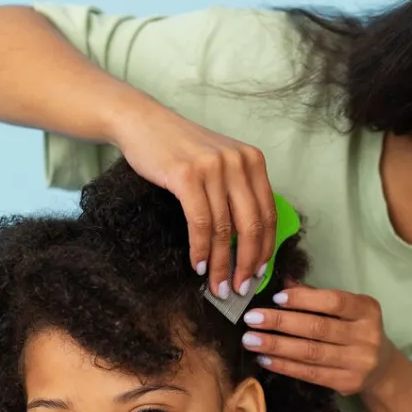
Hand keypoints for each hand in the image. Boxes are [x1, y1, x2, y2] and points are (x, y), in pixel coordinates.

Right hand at [113, 106, 274, 298]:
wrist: (142, 123)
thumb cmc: (179, 150)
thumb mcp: (219, 164)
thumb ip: (237, 194)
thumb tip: (248, 246)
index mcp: (253, 161)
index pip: (269, 214)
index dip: (265, 249)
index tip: (259, 274)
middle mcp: (238, 162)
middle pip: (252, 226)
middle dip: (247, 264)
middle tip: (239, 288)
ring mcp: (213, 168)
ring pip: (224, 229)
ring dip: (220, 264)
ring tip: (217, 286)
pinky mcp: (187, 176)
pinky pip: (200, 223)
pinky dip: (200, 250)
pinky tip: (197, 266)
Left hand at [239, 285, 396, 395]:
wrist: (381, 368)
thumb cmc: (355, 330)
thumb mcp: (345, 310)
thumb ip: (316, 297)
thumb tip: (283, 282)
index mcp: (367, 310)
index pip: (334, 302)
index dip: (303, 300)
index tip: (275, 299)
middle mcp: (367, 335)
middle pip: (318, 328)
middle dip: (280, 323)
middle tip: (252, 319)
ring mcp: (359, 362)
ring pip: (311, 352)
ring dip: (276, 346)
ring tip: (251, 340)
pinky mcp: (347, 382)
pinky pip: (310, 373)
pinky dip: (285, 366)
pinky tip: (265, 359)